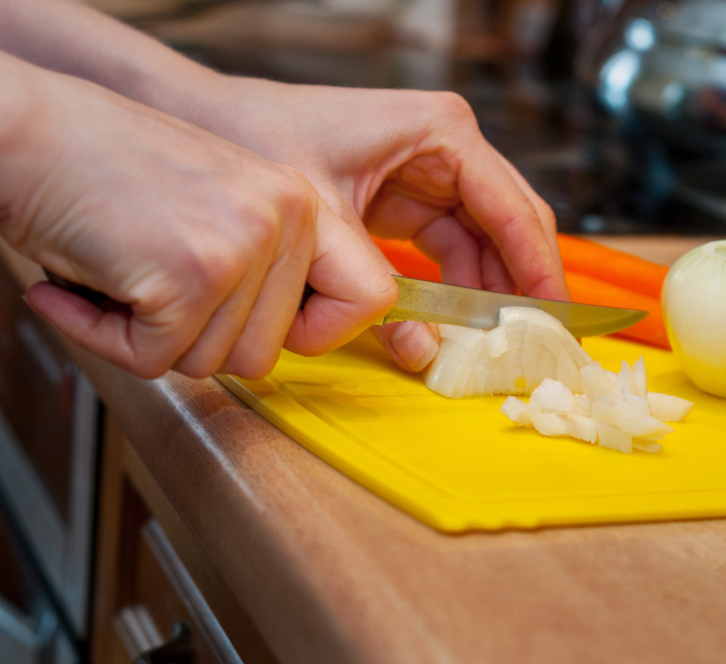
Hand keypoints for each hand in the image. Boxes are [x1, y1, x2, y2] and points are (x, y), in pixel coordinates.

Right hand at [0, 55, 396, 378]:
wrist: (28, 131)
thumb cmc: (107, 167)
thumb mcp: (222, 203)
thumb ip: (269, 266)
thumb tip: (292, 340)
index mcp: (303, 202)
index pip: (368, 298)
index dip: (318, 332)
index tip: (277, 332)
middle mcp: (286, 218)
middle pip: (266, 353)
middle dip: (200, 341)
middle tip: (155, 295)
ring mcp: (243, 246)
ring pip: (212, 363)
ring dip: (152, 338)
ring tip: (120, 278)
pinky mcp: (192, 275)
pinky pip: (154, 358)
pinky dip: (105, 338)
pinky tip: (83, 287)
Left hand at [188, 78, 567, 370]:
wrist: (206, 122)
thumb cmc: (259, 141)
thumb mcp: (323, 220)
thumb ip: (378, 289)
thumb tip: (426, 355)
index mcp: (440, 133)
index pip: (513, 210)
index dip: (539, 271)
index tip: (555, 321)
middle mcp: (447, 148)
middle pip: (511, 227)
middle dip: (522, 288)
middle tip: (536, 345)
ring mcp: (432, 172)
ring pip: (485, 244)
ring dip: (488, 296)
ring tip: (495, 349)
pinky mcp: (411, 198)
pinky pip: (450, 250)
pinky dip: (453, 290)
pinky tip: (450, 328)